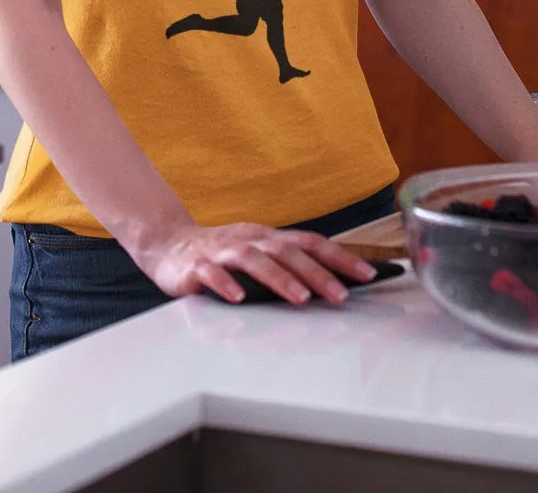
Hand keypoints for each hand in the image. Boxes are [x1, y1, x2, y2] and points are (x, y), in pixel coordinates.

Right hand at [127, 219, 378, 305]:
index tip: (368, 274)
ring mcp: (223, 252)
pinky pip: (211, 274)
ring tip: (300, 298)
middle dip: (316, 274)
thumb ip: (290, 267)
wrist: (169, 246)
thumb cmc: (224, 256)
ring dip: (279, 278)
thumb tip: (336, 285)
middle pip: (287, 253)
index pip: (311, 243)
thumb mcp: (260, 255)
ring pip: (254, 261)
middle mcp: (250, 240)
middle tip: (340, 295)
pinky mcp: (197, 267)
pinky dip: (225, 284)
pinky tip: (238, 298)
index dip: (339, 258)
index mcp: (269, 238)